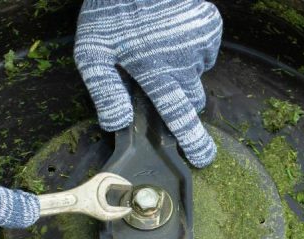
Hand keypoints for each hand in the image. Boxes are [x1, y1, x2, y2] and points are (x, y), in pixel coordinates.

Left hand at [74, 0, 222, 166]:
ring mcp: (202, 43)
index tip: (204, 158)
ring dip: (182, 68)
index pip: (181, 118)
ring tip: (159, 45)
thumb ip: (104, 91)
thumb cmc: (112, 10)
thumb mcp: (92, 52)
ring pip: (197, 72)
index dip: (193, 142)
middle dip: (179, 97)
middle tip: (157, 80)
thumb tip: (116, 123)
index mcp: (159, 74)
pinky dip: (191, 46)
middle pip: (192, 99)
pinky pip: (204, 48)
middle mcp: (186, 63)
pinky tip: (172, 31)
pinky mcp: (211, 26)